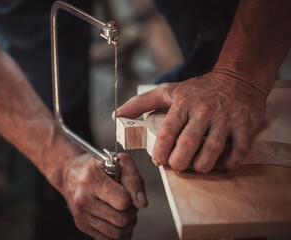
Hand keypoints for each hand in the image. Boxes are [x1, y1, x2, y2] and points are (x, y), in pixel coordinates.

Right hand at [61, 152, 146, 239]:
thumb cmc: (101, 167)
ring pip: (116, 234)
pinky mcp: (82, 226)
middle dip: (132, 212)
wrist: (73, 174)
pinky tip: (118, 220)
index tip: (128, 191)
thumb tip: (142, 203)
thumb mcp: (121, 162)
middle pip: (121, 220)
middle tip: (129, 202)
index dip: (132, 198)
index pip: (123, 201)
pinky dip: (120, 234)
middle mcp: (83, 199)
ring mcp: (81, 215)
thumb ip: (134, 179)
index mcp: (92, 178)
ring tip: (124, 210)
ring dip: (128, 224)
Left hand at [116, 72, 266, 172]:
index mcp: (183, 104)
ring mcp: (225, 118)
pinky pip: (239, 149)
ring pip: (213, 148)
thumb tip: (117, 114)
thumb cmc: (198, 89)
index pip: (167, 131)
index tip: (158, 161)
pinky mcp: (244, 125)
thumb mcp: (167, 91)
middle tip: (176, 166)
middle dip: (179, 162)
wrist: (237, 77)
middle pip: (189, 143)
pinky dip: (229, 162)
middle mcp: (203, 111)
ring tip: (196, 168)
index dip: (161, 151)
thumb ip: (141, 103)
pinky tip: (220, 164)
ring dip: (202, 165)